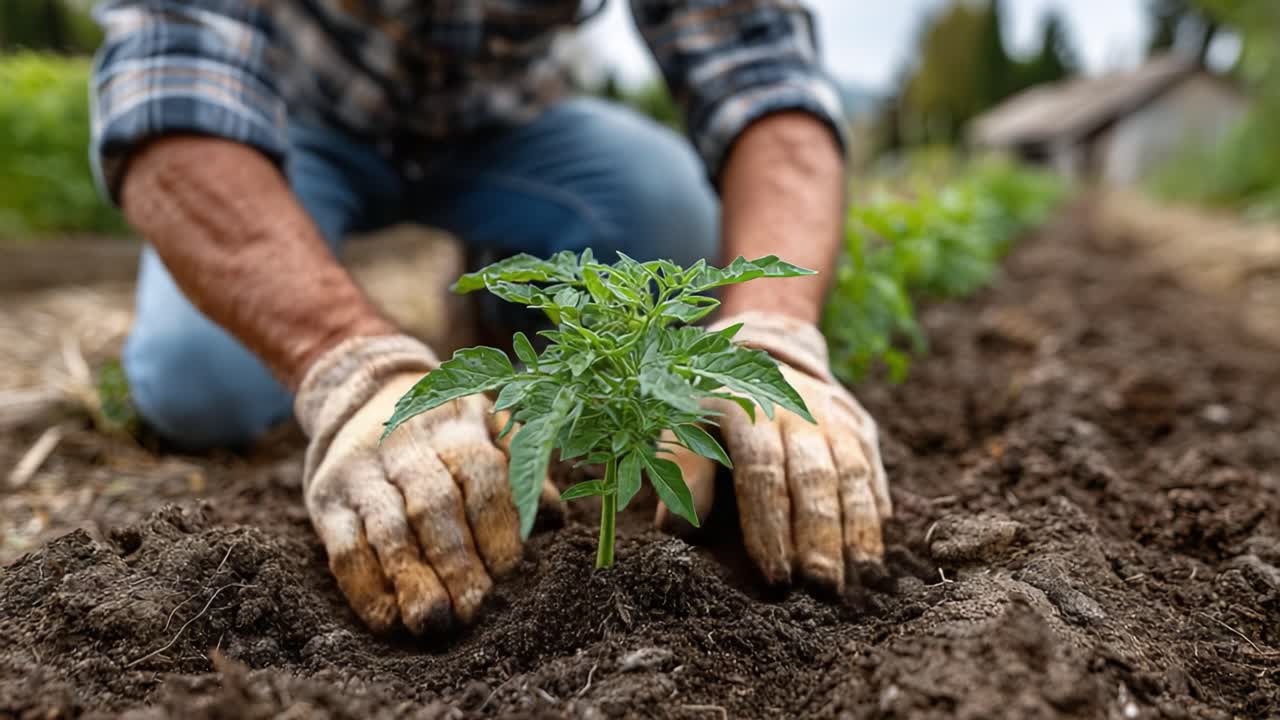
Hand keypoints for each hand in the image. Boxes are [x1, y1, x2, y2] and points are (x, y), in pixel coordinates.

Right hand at [296, 336, 545, 633]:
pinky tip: (387, 618)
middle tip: (473, 609)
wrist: (365, 390)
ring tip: (432, 621)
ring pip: (387, 528)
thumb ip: (522, 467)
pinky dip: (364, 587)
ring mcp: (361, 470)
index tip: (507, 569)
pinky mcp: (326, 499)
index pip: (479, 473)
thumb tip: (552, 518)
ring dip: (411, 580)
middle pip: (432, 503)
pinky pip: (343, 547)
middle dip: (455, 560)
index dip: (494, 522)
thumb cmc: (447, 429)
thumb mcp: (488, 427)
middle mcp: (406, 442)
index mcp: (457, 424)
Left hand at [656, 312, 890, 591]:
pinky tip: (877, 546)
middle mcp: (795, 410)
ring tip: (863, 575)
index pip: (763, 475)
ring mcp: (833, 415)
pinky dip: (876, 506)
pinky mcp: (859, 424)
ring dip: (859, 526)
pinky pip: (872, 468)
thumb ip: (680, 470)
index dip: (770, 527)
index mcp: (745, 411)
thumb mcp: (680, 424)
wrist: (759, 350)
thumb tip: (677, 526)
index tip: (777, 576)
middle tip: (825, 587)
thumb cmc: (709, 406)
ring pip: (851, 473)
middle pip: (814, 479)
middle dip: (822, 536)